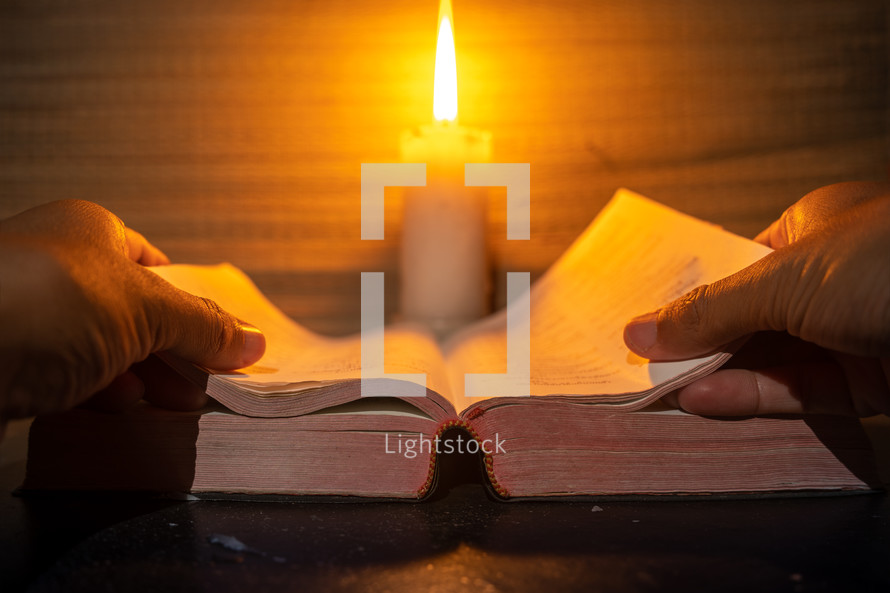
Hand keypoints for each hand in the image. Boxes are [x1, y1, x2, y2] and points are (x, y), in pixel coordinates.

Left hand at [0, 200, 264, 424]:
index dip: (196, 305)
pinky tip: (122, 408)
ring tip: (177, 402)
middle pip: (136, 312)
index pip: (159, 268)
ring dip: (144, 377)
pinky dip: (103, 393)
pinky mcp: (9, 360)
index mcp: (90, 231)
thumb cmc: (35, 303)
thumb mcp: (143, 309)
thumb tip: (250, 341)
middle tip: (209, 381)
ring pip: (103, 346)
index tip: (225, 340)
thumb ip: (202, 326)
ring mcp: (30, 314)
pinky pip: (68, 375)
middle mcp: (57, 265)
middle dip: (176, 350)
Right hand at [623, 182, 889, 416]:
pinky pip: (802, 392)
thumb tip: (638, 330)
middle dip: (697, 345)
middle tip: (642, 369)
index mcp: (816, 230)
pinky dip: (754, 398)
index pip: (735, 268)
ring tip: (661, 392)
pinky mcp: (876, 383)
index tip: (644, 326)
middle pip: (749, 318)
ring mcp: (855, 332)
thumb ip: (710, 311)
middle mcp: (835, 279)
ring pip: (772, 360)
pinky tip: (707, 401)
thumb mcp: (785, 280)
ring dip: (718, 376)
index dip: (689, 298)